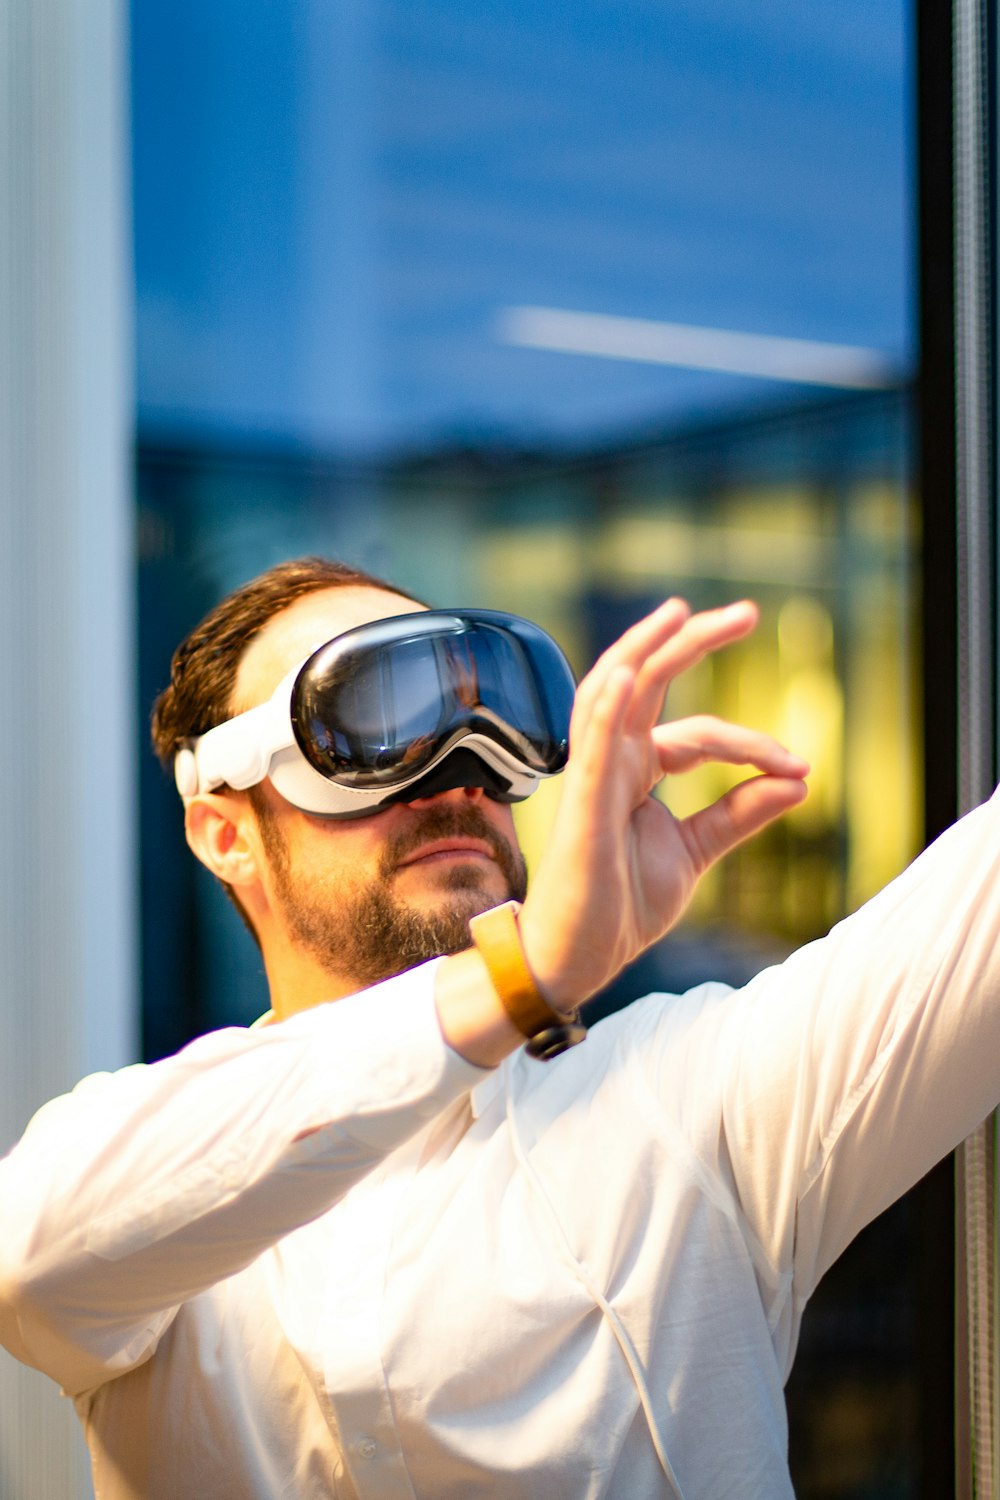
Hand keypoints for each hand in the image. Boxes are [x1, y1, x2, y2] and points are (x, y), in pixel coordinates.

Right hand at [517, 598, 808, 1008]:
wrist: (578, 957)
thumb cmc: (621, 904)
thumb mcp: (695, 852)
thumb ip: (740, 813)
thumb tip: (800, 779)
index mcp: (637, 768)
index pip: (699, 734)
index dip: (752, 745)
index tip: (800, 767)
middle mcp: (613, 760)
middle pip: (648, 681)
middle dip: (692, 641)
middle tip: (746, 613)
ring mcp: (593, 777)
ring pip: (611, 692)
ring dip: (645, 649)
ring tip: (683, 614)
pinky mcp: (582, 805)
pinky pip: (592, 745)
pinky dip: (610, 705)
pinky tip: (632, 670)